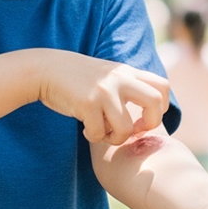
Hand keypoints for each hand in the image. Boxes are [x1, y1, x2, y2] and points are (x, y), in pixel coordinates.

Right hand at [36, 50, 168, 145]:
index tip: (143, 117)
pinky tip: (86, 129)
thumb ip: (127, 87)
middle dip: (149, 124)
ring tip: (103, 133)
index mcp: (127, 72)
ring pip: (127, 128)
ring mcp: (104, 91)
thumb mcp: (107, 75)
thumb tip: (148, 117)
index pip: (162, 87)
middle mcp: (120, 79)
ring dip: (116, 138)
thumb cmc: (78, 79)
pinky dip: (94, 136)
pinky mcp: (87, 103)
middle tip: (134, 129)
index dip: (160, 108)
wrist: (45, 70)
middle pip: (155, 103)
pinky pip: (100, 132)